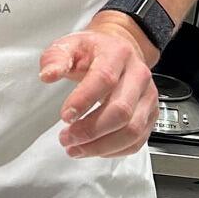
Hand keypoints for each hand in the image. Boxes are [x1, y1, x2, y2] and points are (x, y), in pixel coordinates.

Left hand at [39, 15, 158, 157]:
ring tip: (75, 148)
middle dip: (90, 130)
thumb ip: (55, 58)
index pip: (105, 78)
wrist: (120, 50)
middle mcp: (138, 75)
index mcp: (118, 54)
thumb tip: (48, 75)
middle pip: (121, 110)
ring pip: (132, 130)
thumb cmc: (94, 51)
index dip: (84, 100)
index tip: (65, 116)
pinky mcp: (150, 115)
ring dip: (101, 146)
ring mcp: (147, 97)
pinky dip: (114, 151)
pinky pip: (137, 141)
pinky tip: (94, 149)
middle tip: (66, 138)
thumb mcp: (70, 45)